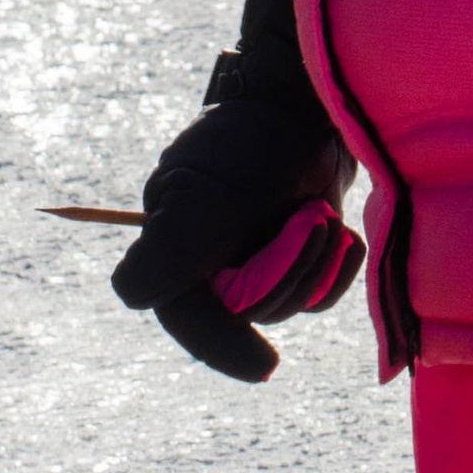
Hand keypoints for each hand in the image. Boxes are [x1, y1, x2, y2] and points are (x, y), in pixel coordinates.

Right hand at [111, 99, 359, 382]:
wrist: (306, 105)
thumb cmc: (251, 143)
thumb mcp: (208, 195)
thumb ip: (169, 247)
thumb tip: (130, 297)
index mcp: (173, 248)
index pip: (188, 318)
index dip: (223, 344)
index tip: (268, 367)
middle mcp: (208, 261)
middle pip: (249, 314)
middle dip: (287, 273)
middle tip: (308, 223)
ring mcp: (253, 259)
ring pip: (286, 304)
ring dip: (313, 261)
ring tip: (319, 214)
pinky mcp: (293, 255)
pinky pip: (315, 293)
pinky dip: (334, 269)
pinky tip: (342, 234)